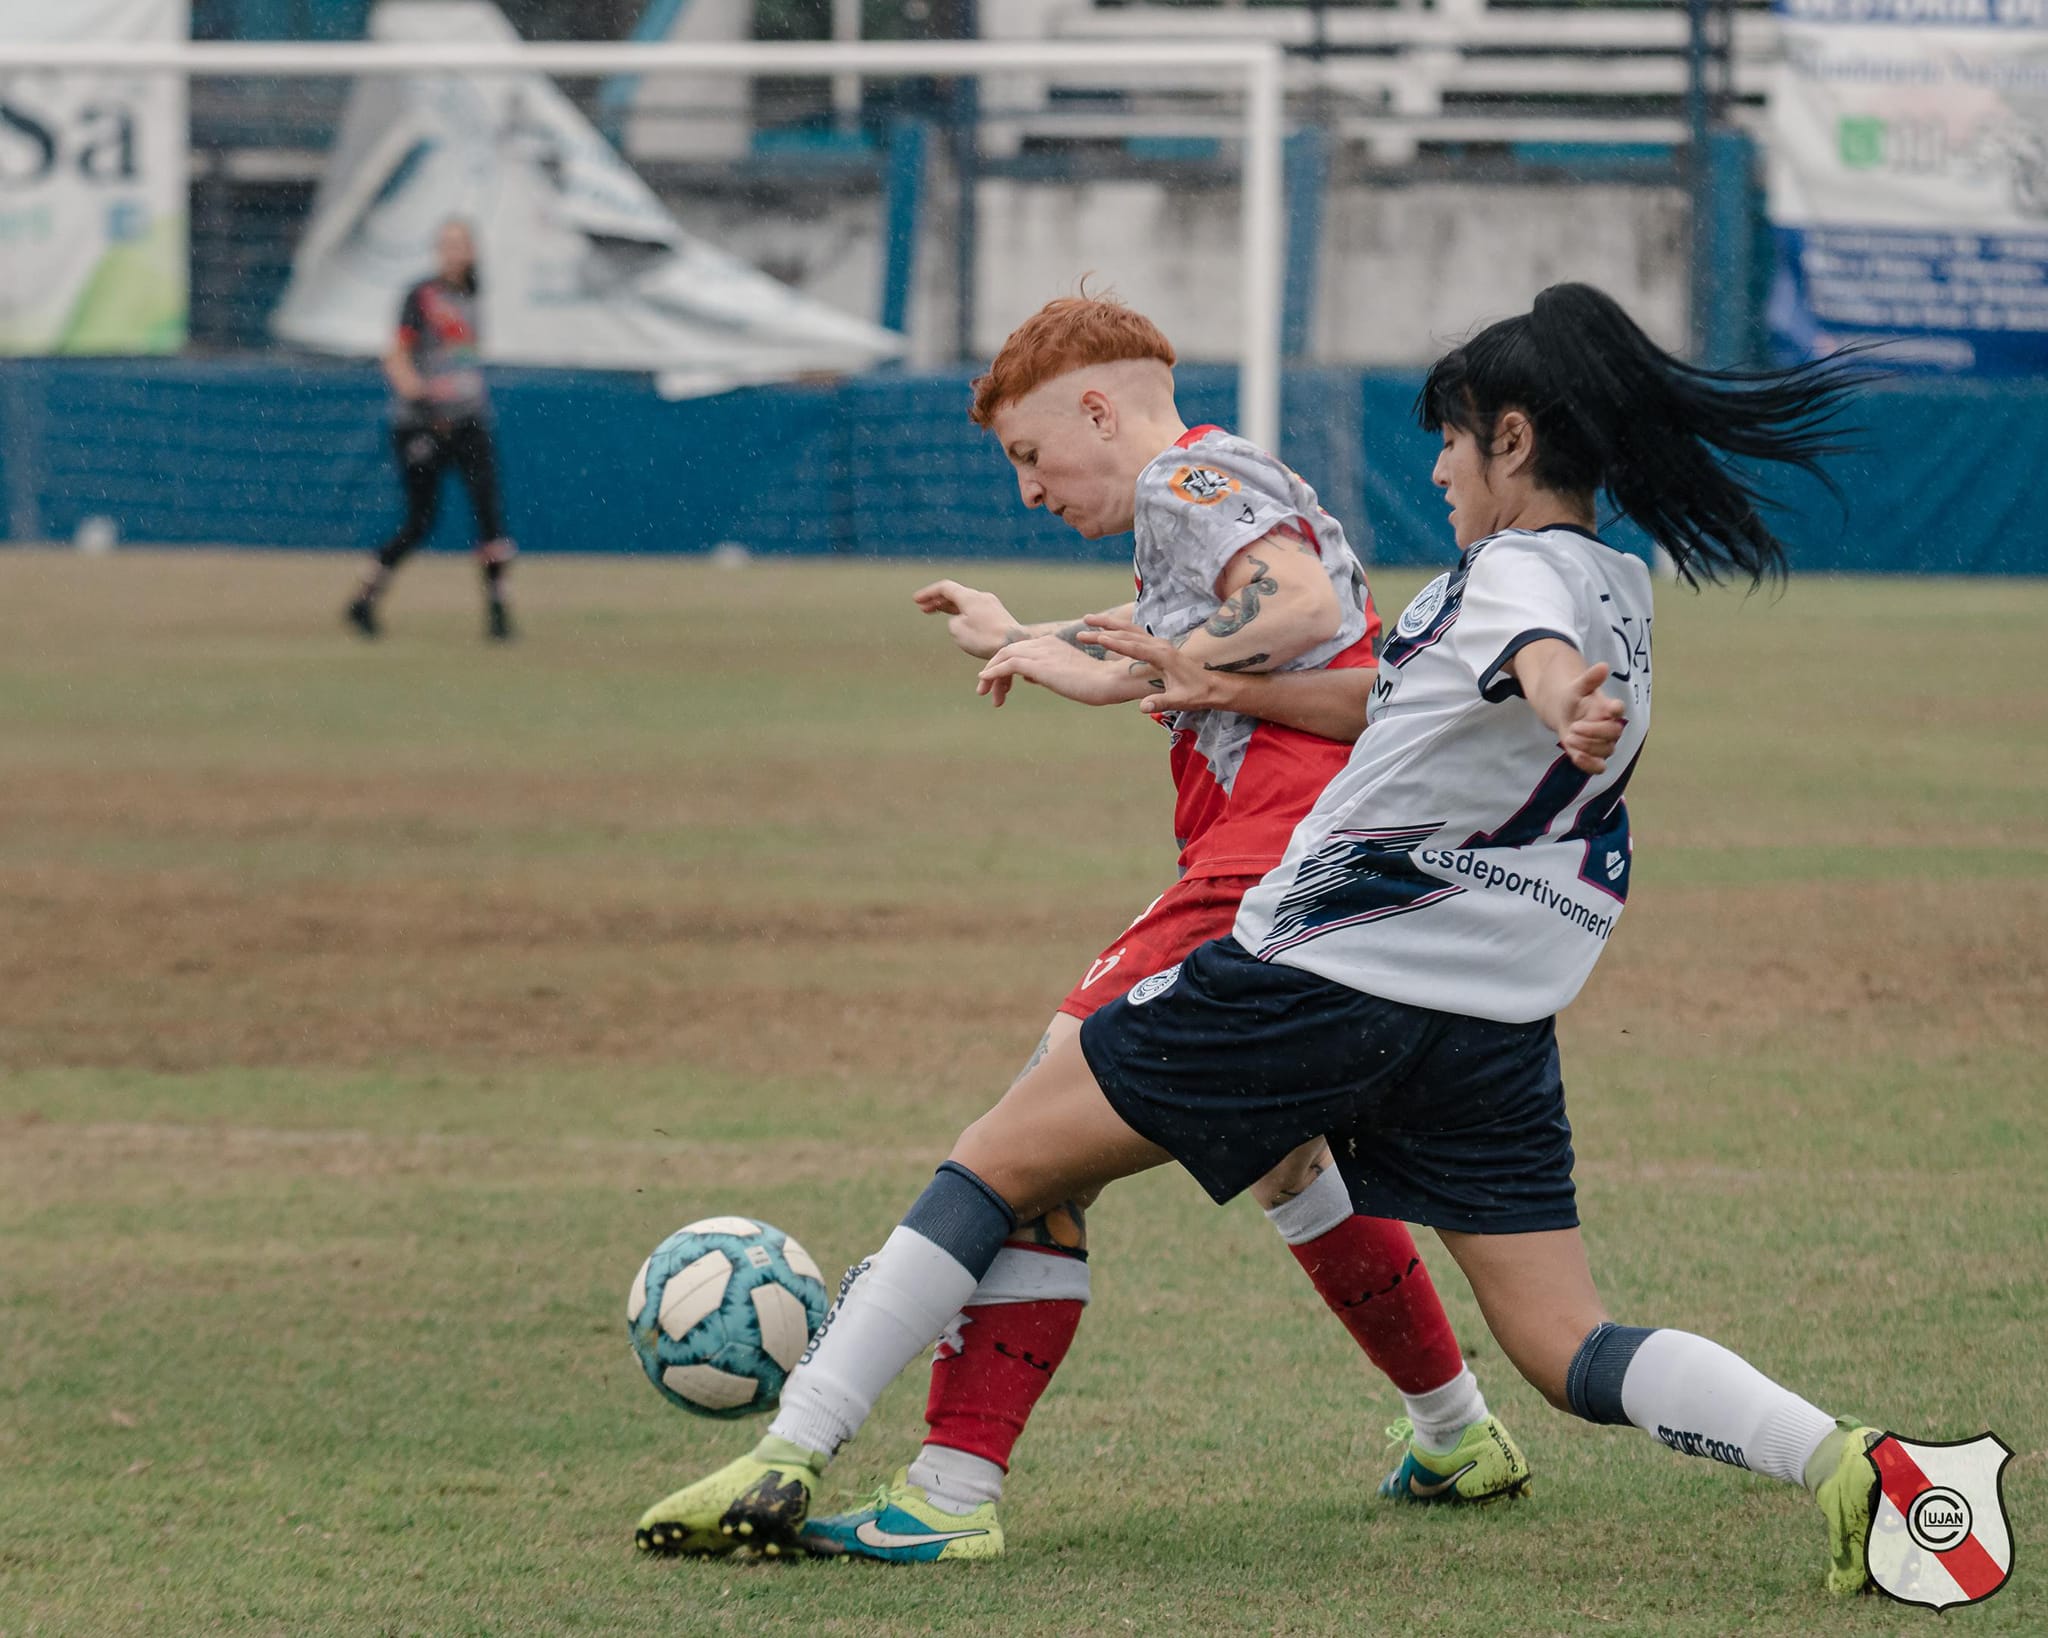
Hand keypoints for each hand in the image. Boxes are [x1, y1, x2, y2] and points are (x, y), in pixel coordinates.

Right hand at [914, 579, 1020, 659]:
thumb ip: (952, 622)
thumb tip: (959, 621)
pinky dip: (962, 614)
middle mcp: (980, 597)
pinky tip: (959, 623)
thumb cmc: (985, 638)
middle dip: (938, 601)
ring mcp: (991, 605)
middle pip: (955, 594)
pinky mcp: (998, 616)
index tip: (916, 600)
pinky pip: (975, 611)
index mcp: (969, 597)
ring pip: (965, 603)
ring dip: (950, 608)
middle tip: (924, 608)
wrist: (1015, 643)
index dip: (928, 593)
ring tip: (938, 613)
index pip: (944, 588)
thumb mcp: (957, 630)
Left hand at [976, 634, 1151, 708]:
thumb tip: (1029, 676)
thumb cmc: (1095, 682)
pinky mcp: (1039, 664)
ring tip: (981, 690)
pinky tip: (984, 681)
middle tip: (983, 687)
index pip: (1021, 649)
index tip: (1000, 682)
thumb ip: (1046, 672)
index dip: (1006, 664)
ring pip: (1004, 656)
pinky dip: (993, 672)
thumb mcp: (1066, 675)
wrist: (1108, 681)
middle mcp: (1044, 643)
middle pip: (1009, 650)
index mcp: (1052, 643)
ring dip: (989, 673)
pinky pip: (1007, 665)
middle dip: (993, 667)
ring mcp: (1041, 652)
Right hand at [1075, 613, 1220, 714]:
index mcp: (1163, 656)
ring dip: (1108, 623)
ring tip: (1087, 620)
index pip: (1134, 647)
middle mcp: (1160, 644)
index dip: (1115, 643)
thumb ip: (1161, 702)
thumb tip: (1143, 708)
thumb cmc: (1197, 694)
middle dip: (1104, 628)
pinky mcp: (1158, 645)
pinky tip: (1106, 628)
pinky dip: (1118, 628)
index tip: (1098, 638)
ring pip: (1130, 628)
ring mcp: (1159, 643)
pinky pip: (1135, 632)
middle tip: (1083, 627)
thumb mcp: (1179, 701)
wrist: (1212, 686)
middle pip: (1127, 632)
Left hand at [1557, 661, 1626, 772]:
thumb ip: (1590, 679)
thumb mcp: (1578, 686)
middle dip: (1594, 732)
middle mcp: (1611, 726)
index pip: (1619, 710)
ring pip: (1606, 751)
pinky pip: (1599, 767)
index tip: (1611, 708)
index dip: (1617, 710)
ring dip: (1587, 746)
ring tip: (1569, 736)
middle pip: (1614, 733)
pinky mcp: (1595, 756)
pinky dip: (1589, 764)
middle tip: (1574, 727)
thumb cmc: (1575, 699)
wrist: (1565, 713)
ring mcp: (1605, 743)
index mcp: (1609, 708)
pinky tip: (1575, 756)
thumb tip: (1604, 666)